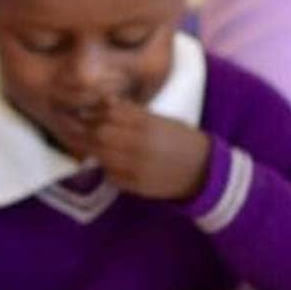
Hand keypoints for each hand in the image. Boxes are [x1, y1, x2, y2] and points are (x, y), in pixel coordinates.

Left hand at [76, 98, 211, 200]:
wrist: (203, 169)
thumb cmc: (181, 140)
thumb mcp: (162, 120)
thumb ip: (134, 113)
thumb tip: (105, 104)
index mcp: (148, 123)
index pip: (110, 113)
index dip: (96, 111)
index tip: (91, 112)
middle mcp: (141, 144)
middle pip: (100, 134)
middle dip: (89, 131)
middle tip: (87, 131)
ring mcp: (138, 166)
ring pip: (101, 156)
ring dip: (94, 150)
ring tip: (97, 147)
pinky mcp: (137, 186)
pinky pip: (111, 175)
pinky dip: (107, 169)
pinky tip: (112, 165)